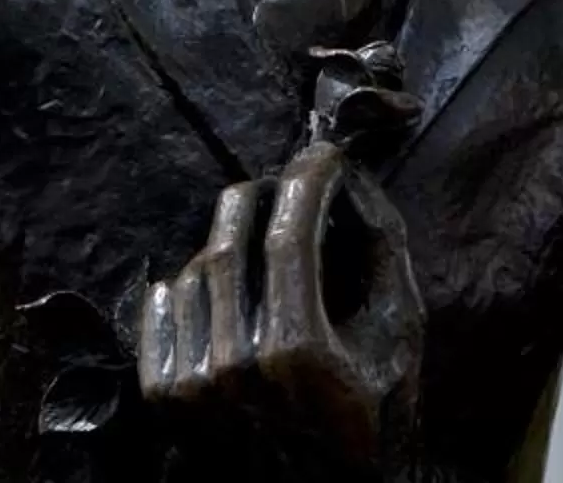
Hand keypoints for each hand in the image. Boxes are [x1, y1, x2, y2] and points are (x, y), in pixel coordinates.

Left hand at [135, 140, 422, 462]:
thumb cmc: (370, 408)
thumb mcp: (398, 331)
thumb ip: (382, 249)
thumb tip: (353, 180)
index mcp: (299, 352)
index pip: (290, 236)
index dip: (309, 180)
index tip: (323, 154)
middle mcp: (237, 368)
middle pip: (230, 244)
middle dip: (261, 194)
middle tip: (283, 185)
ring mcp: (195, 387)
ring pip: (195, 270)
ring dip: (231, 244)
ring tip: (260, 256)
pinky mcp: (166, 399)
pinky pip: (164, 307)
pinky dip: (185, 285)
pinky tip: (213, 283)